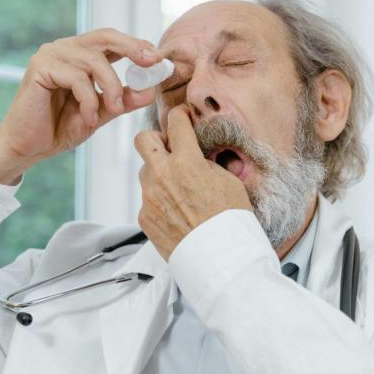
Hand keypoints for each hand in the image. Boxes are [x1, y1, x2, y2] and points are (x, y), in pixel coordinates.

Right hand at [0, 28, 163, 183]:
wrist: (28, 147)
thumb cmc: (59, 128)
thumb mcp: (101, 113)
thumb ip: (123, 100)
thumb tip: (150, 90)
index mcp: (79, 55)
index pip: (111, 40)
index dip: (136, 45)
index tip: (159, 59)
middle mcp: (64, 49)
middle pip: (104, 36)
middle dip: (132, 48)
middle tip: (151, 64)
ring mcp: (50, 55)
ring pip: (94, 60)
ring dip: (110, 87)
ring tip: (113, 110)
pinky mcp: (40, 68)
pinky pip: (77, 77)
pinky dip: (89, 100)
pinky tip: (88, 118)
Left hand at [135, 105, 252, 260]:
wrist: (221, 258)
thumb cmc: (231, 221)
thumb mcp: (229, 182)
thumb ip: (207, 164)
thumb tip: (198, 157)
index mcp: (187, 163)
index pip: (175, 123)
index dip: (180, 116)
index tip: (182, 117)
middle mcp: (162, 176)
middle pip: (143, 139)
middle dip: (156, 139)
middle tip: (170, 149)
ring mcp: (150, 197)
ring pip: (145, 172)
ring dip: (158, 173)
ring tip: (179, 190)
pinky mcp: (144, 217)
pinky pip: (147, 199)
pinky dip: (159, 201)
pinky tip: (176, 212)